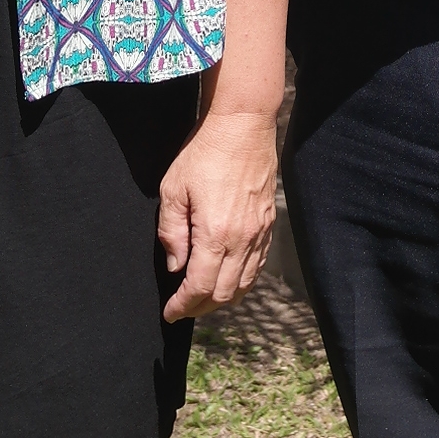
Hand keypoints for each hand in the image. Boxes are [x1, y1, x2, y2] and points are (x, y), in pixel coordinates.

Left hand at [157, 107, 277, 317]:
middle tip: (182, 309)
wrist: (243, 124)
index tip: (170, 313)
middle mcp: (243, 239)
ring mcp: (260, 232)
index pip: (200, 287)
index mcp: (216, 233)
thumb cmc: (204, 152)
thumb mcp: (173, 189)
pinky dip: (242, 282)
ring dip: (223, 299)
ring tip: (202, 300)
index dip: (183, 306)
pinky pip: (257, 266)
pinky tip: (227, 280)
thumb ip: (171, 232)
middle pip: (224, 293)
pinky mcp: (268, 223)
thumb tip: (176, 266)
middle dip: (200, 308)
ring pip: (244, 284)